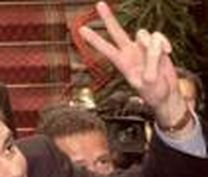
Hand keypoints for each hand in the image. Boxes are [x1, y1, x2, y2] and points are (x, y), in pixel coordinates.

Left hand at [80, 2, 189, 130]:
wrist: (166, 94)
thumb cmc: (153, 92)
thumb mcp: (149, 81)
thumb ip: (151, 61)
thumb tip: (153, 44)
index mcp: (122, 63)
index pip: (106, 49)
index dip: (94, 40)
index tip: (81, 30)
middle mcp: (129, 52)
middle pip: (117, 31)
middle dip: (108, 18)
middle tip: (99, 4)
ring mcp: (142, 47)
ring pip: (144, 34)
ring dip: (153, 46)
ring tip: (159, 58)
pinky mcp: (156, 44)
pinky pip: (159, 36)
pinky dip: (164, 43)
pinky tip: (168, 53)